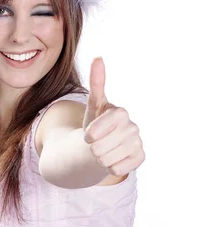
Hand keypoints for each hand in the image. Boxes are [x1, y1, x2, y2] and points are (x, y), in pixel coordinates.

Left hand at [82, 57, 145, 176]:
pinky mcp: (140, 158)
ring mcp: (138, 143)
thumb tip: (98, 57)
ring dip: (99, 157)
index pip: (104, 125)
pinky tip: (111, 158)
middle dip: (93, 147)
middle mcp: (133, 127)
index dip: (94, 131)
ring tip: (101, 150)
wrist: (101, 144)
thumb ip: (96, 83)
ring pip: (107, 158)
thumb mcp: (93, 105)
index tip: (87, 135)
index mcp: (121, 112)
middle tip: (94, 143)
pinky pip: (117, 168)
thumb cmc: (95, 123)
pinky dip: (109, 166)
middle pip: (102, 146)